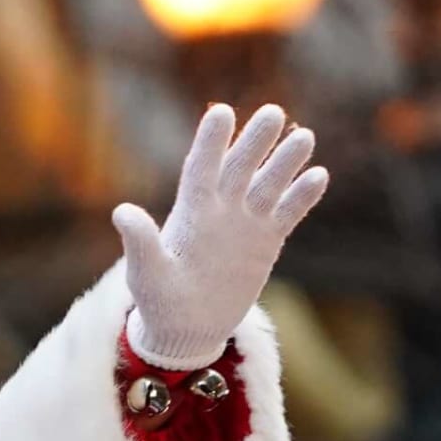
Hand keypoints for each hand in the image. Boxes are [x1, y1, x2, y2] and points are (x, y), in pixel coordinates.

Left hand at [115, 103, 328, 368]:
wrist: (187, 328)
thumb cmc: (159, 300)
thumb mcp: (146, 274)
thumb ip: (140, 243)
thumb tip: (122, 212)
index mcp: (189, 211)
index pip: (202, 168)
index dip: (211, 142)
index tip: (222, 112)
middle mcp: (220, 209)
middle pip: (240, 167)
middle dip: (255, 141)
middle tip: (273, 112)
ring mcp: (245, 223)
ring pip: (268, 184)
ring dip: (285, 162)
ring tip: (304, 136)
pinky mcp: (266, 241)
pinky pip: (287, 213)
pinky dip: (302, 196)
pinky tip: (319, 175)